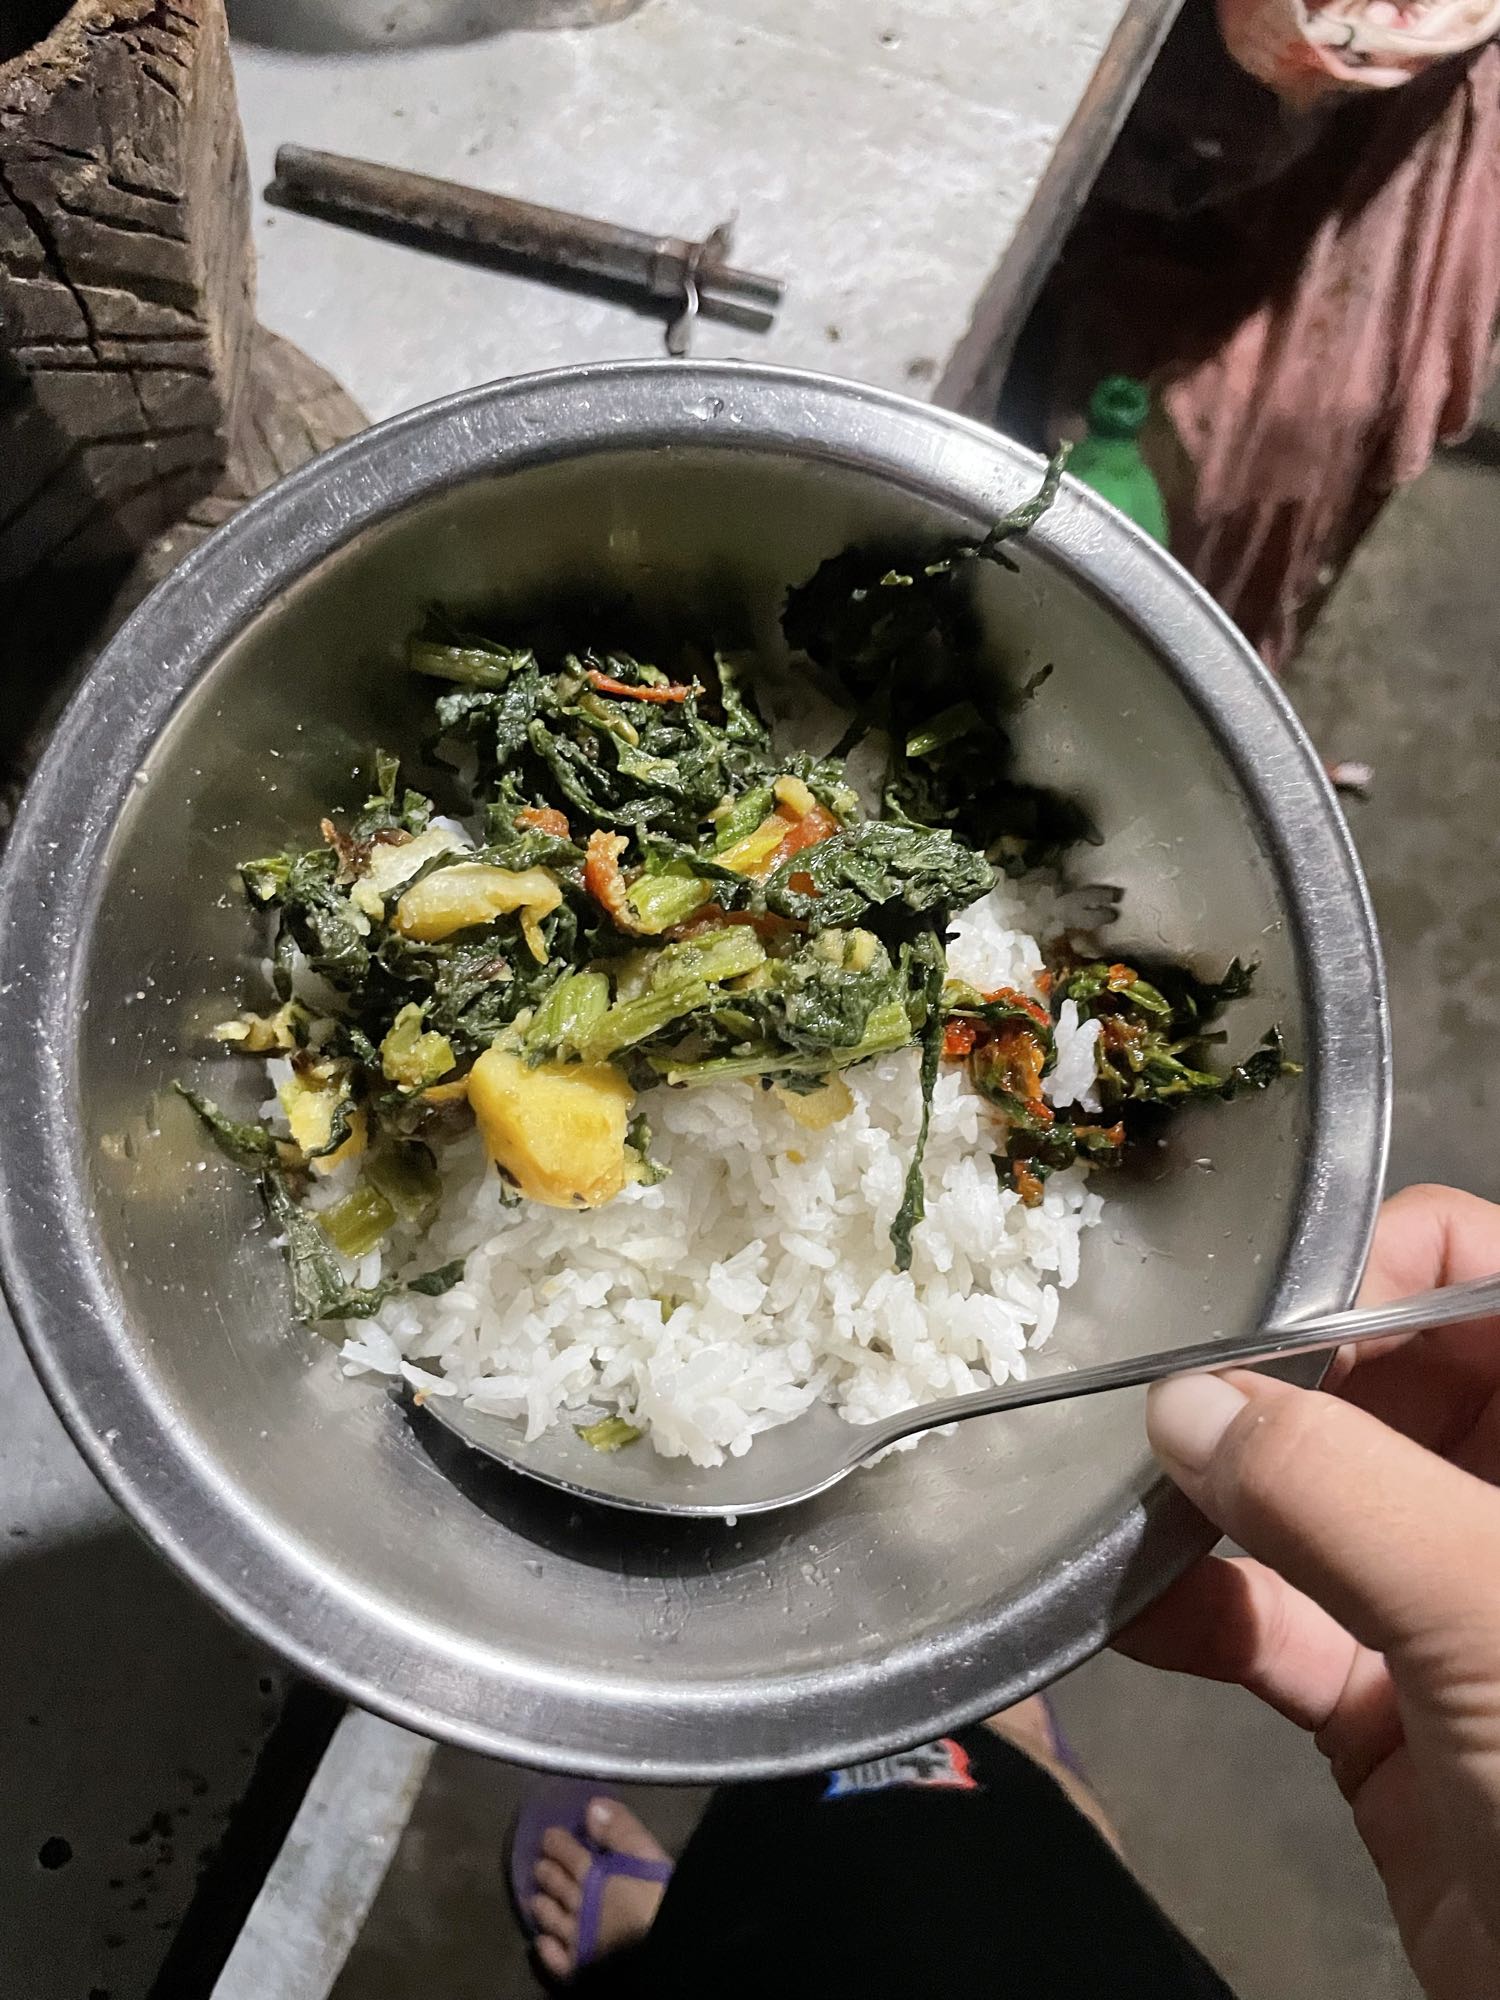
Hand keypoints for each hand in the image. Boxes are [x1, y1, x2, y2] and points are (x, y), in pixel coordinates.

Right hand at [1118, 1184, 1499, 1999]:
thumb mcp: (1490, 1614)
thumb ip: (1335, 1487)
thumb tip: (1184, 1402)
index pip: (1474, 1276)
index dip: (1366, 1274)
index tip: (1247, 1321)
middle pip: (1378, 1382)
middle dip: (1263, 1392)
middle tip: (1155, 1413)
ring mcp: (1457, 1611)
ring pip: (1315, 1505)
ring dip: (1214, 1504)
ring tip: (1122, 1505)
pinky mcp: (1396, 1717)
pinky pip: (1283, 1630)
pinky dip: (1207, 1617)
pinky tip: (1132, 1613)